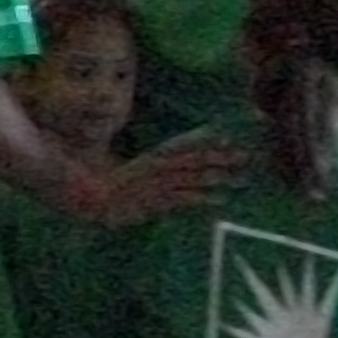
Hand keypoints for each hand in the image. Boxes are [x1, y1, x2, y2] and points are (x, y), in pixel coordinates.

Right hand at [83, 138, 244, 226]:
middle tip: (246, 156)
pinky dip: (201, 196)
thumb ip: (156, 163)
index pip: (184, 144)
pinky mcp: (155, 201)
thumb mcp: (136, 169)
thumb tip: (171, 158)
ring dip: (217, 175)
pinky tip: (219, 198)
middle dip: (221, 157)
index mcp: (154, 156)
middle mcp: (158, 166)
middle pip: (194, 158)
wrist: (91, 196)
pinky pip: (183, 197)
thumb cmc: (112, 184)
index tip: (228, 137)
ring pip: (192, 176)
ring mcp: (157, 183)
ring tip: (239, 175)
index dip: (206, 140)